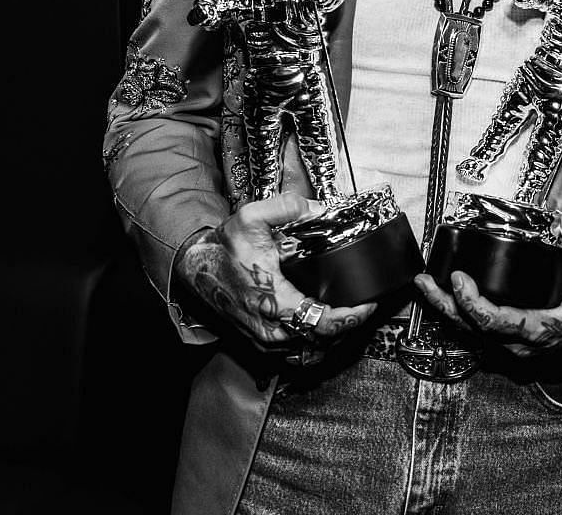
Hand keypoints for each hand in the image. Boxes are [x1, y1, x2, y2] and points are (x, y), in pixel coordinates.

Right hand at [173, 194, 381, 349]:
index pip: (322, 323)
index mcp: (273, 301)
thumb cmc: (222, 249)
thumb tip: (317, 209)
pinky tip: (324, 327)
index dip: (351, 317)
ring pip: (310, 351)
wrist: (195, 268)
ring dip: (332, 337)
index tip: (367, 305)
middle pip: (322, 341)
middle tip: (363, 308)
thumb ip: (286, 208)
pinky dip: (314, 343)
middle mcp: (270, 328)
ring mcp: (264, 340)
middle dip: (347, 326)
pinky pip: (295, 352)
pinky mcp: (260, 343)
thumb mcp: (250, 217)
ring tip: (348, 317)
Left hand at [414, 203, 561, 357]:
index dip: (474, 304)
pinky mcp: (509, 345)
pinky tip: (442, 297)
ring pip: (471, 335)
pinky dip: (456, 315)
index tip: (458, 278)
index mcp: (544, 327)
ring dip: (445, 311)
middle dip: (445, 305)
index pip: (500, 323)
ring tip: (425, 285)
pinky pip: (476, 334)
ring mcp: (514, 348)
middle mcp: (524, 343)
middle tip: (426, 281)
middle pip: (473, 330)